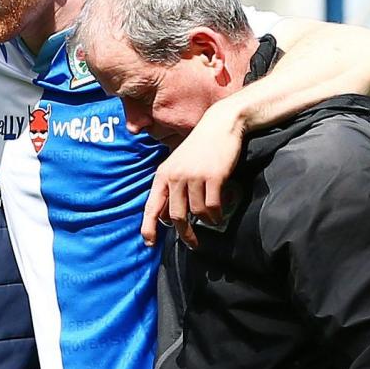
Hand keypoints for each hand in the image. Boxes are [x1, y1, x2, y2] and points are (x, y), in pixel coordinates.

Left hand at [141, 101, 244, 249]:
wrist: (220, 125)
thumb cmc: (200, 147)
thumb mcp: (178, 164)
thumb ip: (172, 188)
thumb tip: (168, 216)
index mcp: (163, 175)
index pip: (152, 206)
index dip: (149, 227)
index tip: (149, 243)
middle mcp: (175, 176)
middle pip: (176, 216)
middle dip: (184, 233)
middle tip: (192, 243)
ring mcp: (194, 177)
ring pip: (197, 213)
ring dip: (206, 221)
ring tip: (213, 219)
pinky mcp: (213, 177)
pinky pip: (212, 207)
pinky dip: (217, 214)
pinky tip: (219, 213)